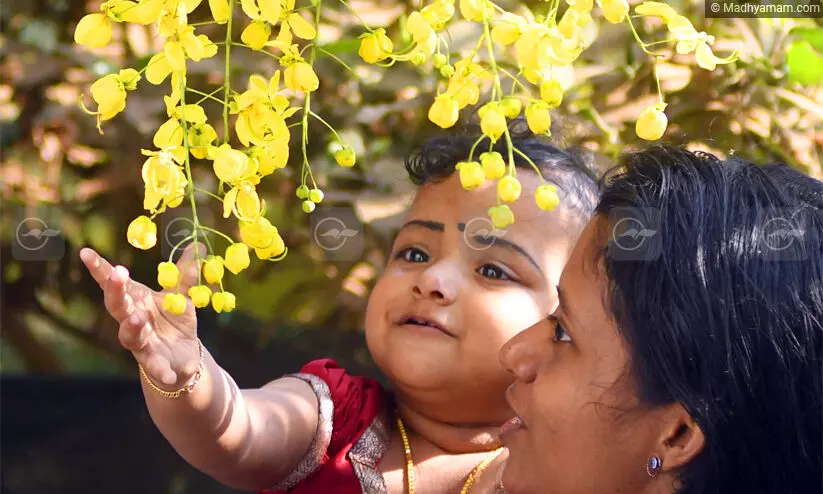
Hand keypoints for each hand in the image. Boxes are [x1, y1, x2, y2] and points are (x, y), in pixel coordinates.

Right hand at [80, 243, 204, 389]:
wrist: (183, 357)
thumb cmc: (173, 321)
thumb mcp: (181, 296)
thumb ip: (185, 273)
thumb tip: (197, 244)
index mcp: (136, 301)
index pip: (114, 283)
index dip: (100, 269)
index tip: (85, 253)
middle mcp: (132, 320)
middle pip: (118, 306)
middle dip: (115, 292)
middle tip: (117, 275)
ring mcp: (141, 343)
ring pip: (129, 336)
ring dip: (132, 327)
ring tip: (138, 318)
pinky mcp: (155, 363)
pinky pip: (157, 368)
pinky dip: (162, 371)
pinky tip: (172, 375)